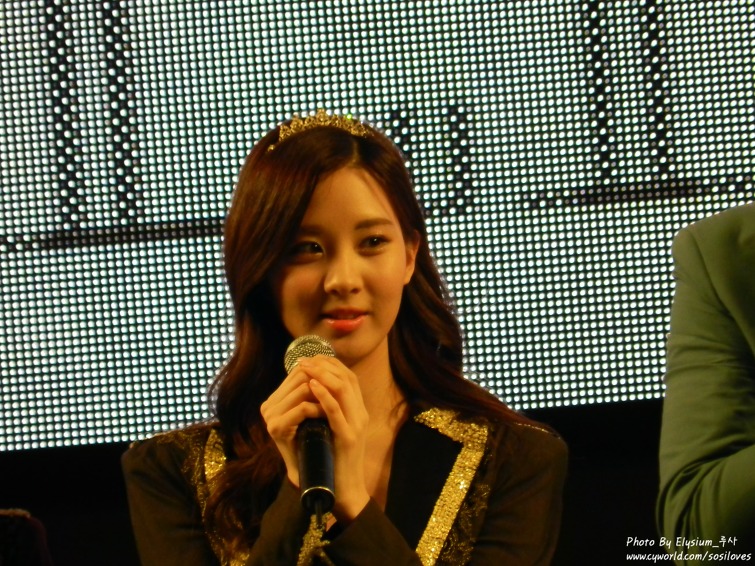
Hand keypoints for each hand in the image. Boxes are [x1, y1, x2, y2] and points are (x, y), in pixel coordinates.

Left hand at [260, 355, 370, 521]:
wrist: (345, 491)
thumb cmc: (334, 462)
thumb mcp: (333, 431)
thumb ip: (329, 413)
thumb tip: (309, 394)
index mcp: (359, 412)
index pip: (349, 378)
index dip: (331, 364)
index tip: (311, 358)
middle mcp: (361, 414)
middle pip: (347, 378)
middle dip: (324, 365)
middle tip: (303, 360)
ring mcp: (356, 425)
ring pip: (344, 389)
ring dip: (322, 375)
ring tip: (304, 368)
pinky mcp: (347, 438)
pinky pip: (336, 411)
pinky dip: (324, 395)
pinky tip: (311, 386)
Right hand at [260, 359, 325, 487]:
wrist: (315, 476)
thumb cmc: (318, 441)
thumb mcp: (315, 411)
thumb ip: (314, 390)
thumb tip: (329, 362)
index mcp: (274, 399)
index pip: (298, 371)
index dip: (320, 371)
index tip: (337, 380)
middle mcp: (268, 406)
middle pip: (300, 376)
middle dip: (322, 381)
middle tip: (340, 392)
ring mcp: (270, 417)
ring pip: (303, 389)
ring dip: (323, 394)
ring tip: (337, 403)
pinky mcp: (276, 428)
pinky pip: (303, 408)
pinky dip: (319, 409)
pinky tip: (330, 415)